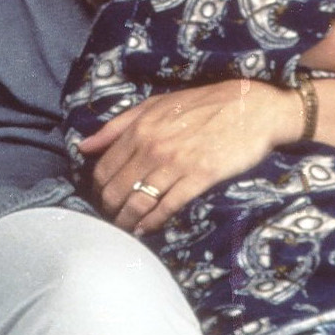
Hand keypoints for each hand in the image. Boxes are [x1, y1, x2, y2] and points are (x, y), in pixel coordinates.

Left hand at [79, 78, 297, 234]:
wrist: (251, 108)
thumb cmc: (203, 104)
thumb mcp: (157, 105)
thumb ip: (118, 125)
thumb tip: (83, 146)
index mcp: (140, 127)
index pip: (104, 168)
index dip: (98, 188)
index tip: (102, 197)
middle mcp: (153, 146)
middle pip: (116, 189)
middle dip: (110, 209)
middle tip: (112, 218)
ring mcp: (176, 163)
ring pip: (138, 202)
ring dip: (127, 221)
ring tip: (126, 229)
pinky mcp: (199, 177)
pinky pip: (167, 206)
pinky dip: (153, 222)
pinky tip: (147, 229)